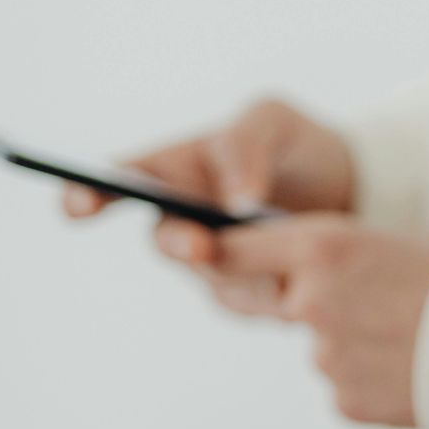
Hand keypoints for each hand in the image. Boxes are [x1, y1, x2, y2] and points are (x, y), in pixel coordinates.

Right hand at [62, 97, 357, 277]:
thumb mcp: (276, 122)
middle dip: (180, 244)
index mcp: (172, 169)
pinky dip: (274, 295)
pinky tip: (303, 280)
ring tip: (285, 262)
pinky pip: (249, 305)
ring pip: (212, 281)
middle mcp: (182, 220)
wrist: (352, 190)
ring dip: (245, 274)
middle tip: (201, 245)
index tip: (76, 207)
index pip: (116, 182)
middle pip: (165, 242)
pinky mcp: (248, 292)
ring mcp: (213, 261)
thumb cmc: (297, 146)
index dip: (86, 194)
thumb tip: (236, 201)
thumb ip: (247, 146)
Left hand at [194, 217, 428, 425]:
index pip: (237, 248)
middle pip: (283, 300)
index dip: (228, 253)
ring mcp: (328, 358)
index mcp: (325, 248)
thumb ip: (350, 251)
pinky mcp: (347, 402)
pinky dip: (375, 379)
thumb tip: (323, 265)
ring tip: (415, 339)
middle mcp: (312, 302)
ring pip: (324, 346)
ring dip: (356, 343)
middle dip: (318, 300)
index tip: (217, 256)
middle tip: (376, 303)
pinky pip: (347, 385)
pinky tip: (416, 369)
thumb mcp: (406, 238)